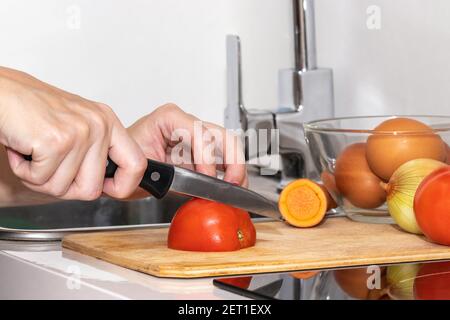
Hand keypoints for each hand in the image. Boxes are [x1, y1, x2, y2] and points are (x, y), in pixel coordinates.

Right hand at [0, 67, 145, 199]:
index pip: (136, 164)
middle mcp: (98, 126)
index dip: (124, 186)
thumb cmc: (34, 110)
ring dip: (40, 178)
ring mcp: (78, 133)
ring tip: (34, 152)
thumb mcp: (78, 125)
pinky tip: (24, 150)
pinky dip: (25, 172)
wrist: (1, 92)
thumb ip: (96, 152)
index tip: (109, 189)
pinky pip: (40, 180)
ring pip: (63, 189)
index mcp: (108, 122)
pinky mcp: (55, 142)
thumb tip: (108, 186)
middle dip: (65, 188)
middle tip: (49, 167)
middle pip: (91, 189)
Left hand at [127, 104, 247, 197]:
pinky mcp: (199, 151)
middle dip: (233, 160)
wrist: (115, 164)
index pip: (200, 133)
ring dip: (236, 167)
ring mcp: (194, 136)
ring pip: (228, 145)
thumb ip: (170, 175)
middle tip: (233, 183)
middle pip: (222, 135)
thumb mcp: (140, 169)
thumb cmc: (121, 160)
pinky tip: (229, 186)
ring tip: (236, 187)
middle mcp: (185, 123)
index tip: (208, 178)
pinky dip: (229, 172)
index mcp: (169, 118)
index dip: (207, 157)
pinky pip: (222, 158)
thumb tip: (196, 185)